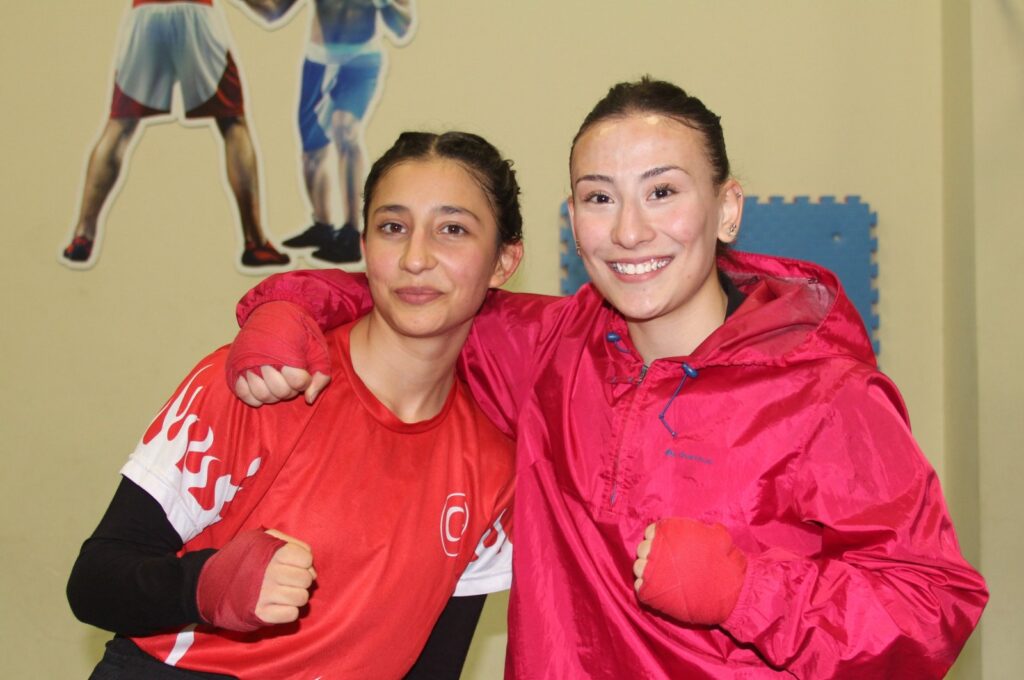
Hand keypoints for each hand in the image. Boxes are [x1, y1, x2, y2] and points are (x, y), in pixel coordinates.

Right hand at [197, 528, 316, 631]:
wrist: (207, 583)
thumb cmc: (239, 558)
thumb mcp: (260, 538)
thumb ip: (288, 542)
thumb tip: (311, 563)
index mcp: (272, 552)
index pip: (307, 559)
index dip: (303, 562)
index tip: (293, 565)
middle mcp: (270, 573)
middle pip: (306, 579)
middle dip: (300, 580)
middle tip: (288, 580)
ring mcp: (265, 595)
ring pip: (302, 598)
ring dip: (295, 596)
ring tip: (283, 593)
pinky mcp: (260, 614)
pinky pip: (291, 615)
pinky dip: (288, 611)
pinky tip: (277, 605)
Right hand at [226, 301, 331, 405]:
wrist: (274, 310)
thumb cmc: (298, 330)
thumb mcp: (318, 348)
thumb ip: (321, 374)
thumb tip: (309, 399)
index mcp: (285, 351)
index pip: (297, 382)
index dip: (304, 381)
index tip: (303, 372)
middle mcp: (263, 358)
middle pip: (280, 391)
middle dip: (291, 389)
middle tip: (290, 377)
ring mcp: (246, 363)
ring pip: (262, 395)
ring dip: (274, 394)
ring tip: (278, 382)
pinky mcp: (235, 367)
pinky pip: (243, 394)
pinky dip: (254, 397)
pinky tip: (264, 387)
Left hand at [632, 518, 747, 625]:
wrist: (728, 593)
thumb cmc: (725, 564)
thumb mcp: (718, 537)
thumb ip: (704, 530)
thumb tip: (705, 528)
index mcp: (671, 534)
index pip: (652, 531)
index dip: (657, 538)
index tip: (665, 546)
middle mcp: (658, 551)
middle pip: (642, 549)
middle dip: (650, 554)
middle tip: (663, 562)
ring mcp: (652, 573)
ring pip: (638, 568)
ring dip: (645, 571)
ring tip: (660, 577)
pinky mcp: (652, 593)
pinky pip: (640, 587)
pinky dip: (645, 587)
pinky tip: (658, 589)